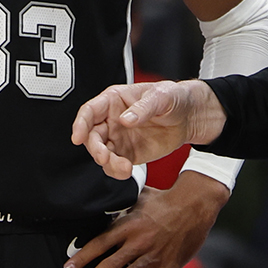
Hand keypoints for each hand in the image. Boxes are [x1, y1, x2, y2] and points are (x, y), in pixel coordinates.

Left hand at [64, 173, 229, 267]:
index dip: (82, 257)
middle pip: (109, 265)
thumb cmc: (164, 199)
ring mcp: (154, 255)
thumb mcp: (138, 196)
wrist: (195, 205)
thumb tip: (99, 201)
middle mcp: (138, 241)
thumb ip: (119, 204)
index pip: (99, 243)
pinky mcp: (169, 266)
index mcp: (128, 224)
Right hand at [71, 80, 225, 179]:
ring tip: (124, 168)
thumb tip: (124, 120)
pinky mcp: (127, 154)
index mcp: (114, 100)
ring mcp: (118, 138)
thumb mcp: (162, 97)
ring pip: (101, 154)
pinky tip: (127, 171)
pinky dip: (116, 171)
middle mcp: (111, 120)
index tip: (77, 137)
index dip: (80, 124)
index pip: (89, 111)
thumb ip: (143, 107)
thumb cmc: (173, 98)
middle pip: (91, 136)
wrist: (189, 117)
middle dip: (95, 148)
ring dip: (107, 163)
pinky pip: (115, 165)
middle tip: (105, 157)